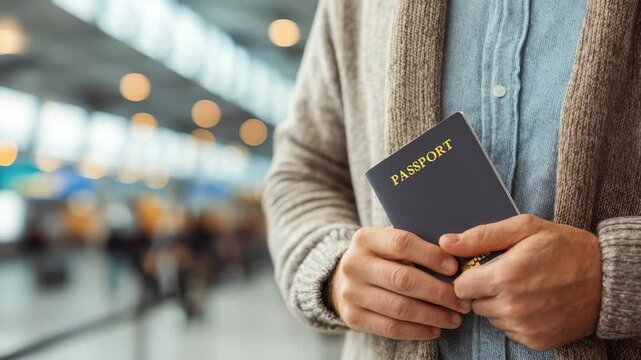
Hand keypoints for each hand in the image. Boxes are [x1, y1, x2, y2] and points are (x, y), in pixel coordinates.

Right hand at [329, 227, 471, 339]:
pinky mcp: (352, 317)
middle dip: (439, 292)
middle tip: (463, 301)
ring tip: (454, 318)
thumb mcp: (388, 243)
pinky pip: (390, 328)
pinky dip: (417, 331)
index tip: (454, 268)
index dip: (431, 255)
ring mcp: (351, 293)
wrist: (342, 280)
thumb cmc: (379, 259)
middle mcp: (353, 264)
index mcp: (365, 239)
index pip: (402, 243)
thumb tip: (456, 258)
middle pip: (403, 279)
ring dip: (433, 315)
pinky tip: (435, 329)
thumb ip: (415, 246)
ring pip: (399, 307)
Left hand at [439, 214, 601, 349]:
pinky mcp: (535, 340)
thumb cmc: (565, 247)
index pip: (460, 286)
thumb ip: (481, 236)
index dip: (468, 275)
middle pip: (473, 303)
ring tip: (524, 286)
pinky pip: (508, 330)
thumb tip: (446, 242)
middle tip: (507, 274)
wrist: (607, 279)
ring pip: (490, 317)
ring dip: (498, 303)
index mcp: (505, 277)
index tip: (482, 267)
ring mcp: (524, 327)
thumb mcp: (524, 228)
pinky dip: (514, 318)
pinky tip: (533, 302)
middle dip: (483, 288)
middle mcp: (512, 306)